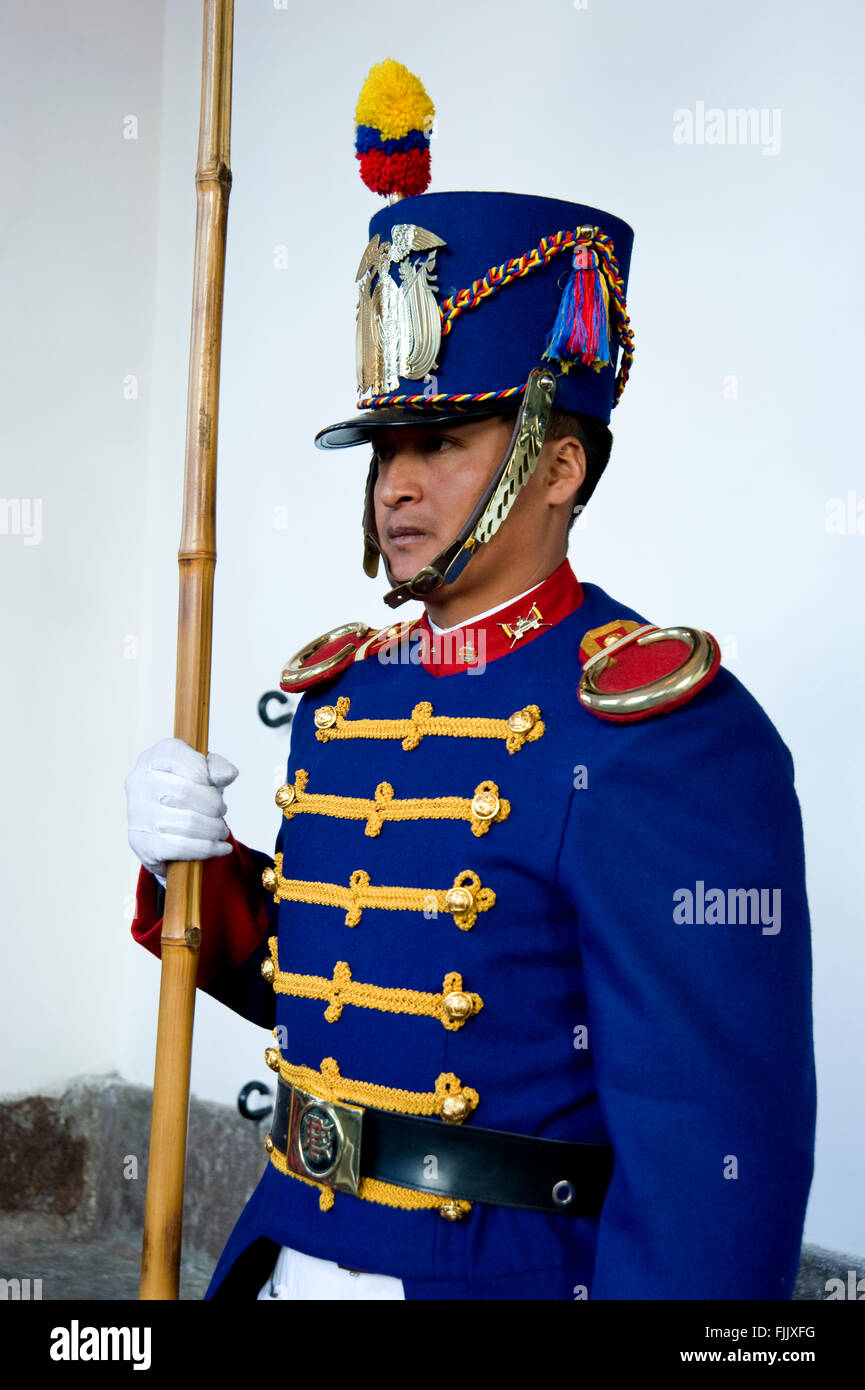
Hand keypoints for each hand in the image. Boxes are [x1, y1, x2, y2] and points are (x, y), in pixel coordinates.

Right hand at [125, 737, 238, 882]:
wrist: (160, 820)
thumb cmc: (185, 787)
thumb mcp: (202, 770)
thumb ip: (216, 767)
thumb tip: (228, 775)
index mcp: (154, 757)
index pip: (180, 759)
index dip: (205, 774)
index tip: (215, 785)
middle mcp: (139, 782)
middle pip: (185, 792)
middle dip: (213, 805)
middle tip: (221, 811)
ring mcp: (137, 813)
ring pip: (187, 823)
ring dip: (214, 829)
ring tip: (221, 830)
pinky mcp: (141, 842)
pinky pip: (181, 848)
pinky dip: (208, 849)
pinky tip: (221, 848)